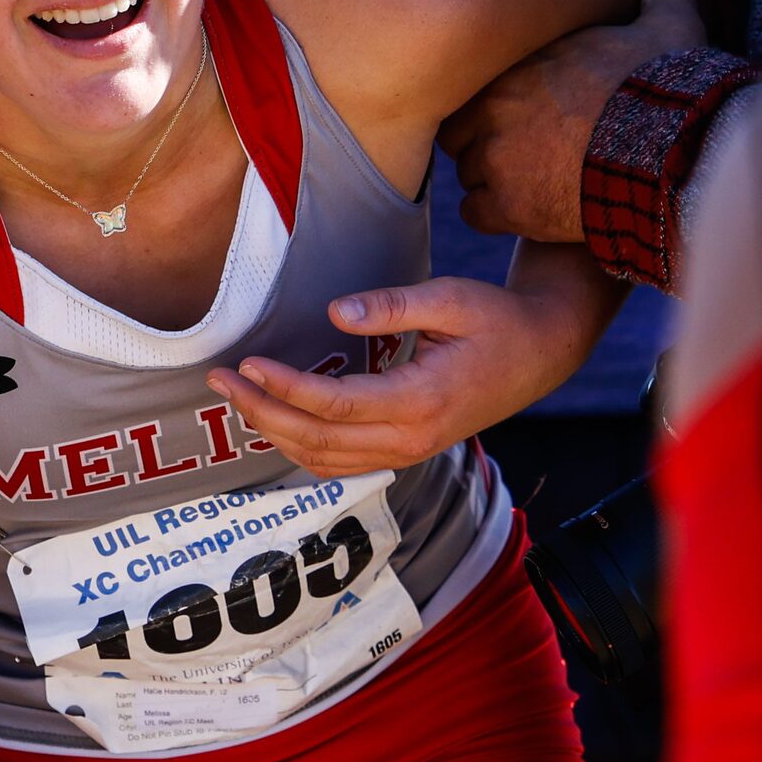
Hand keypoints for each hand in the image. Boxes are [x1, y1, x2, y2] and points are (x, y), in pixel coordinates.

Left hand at [204, 275, 607, 477]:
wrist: (542, 353)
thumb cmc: (497, 319)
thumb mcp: (450, 298)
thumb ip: (392, 307)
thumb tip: (336, 312)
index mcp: (420, 400)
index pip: (334, 404)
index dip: (284, 386)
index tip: (246, 362)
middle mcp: (411, 438)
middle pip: (318, 439)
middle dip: (262, 411)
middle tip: (219, 381)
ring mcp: (409, 451)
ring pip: (325, 460)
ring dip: (275, 433)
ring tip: (237, 399)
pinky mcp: (406, 451)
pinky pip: (342, 463)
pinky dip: (302, 448)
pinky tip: (276, 421)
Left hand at [442, 0, 706, 241]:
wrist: (670, 158)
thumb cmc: (667, 90)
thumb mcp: (670, 24)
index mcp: (522, 61)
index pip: (479, 78)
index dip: (498, 96)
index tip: (526, 107)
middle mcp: (496, 106)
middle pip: (462, 127)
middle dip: (485, 138)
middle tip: (523, 148)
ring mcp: (496, 158)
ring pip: (468, 171)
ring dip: (492, 178)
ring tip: (531, 180)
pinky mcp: (508, 206)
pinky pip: (476, 212)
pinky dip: (497, 213)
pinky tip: (529, 209)